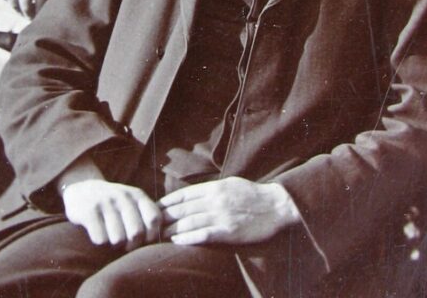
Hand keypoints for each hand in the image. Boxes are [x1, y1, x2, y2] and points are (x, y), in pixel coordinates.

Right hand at [62, 178, 162, 247]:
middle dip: (131, 246)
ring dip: (114, 244)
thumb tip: (161, 240)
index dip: (151, 236)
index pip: (154, 219)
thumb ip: (147, 216)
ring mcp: (106, 202)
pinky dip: (100, 241)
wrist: (81, 190)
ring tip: (110, 236)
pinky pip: (101, 239)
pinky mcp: (89, 211)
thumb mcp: (132, 203)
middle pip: (136, 233)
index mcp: (137, 195)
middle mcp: (123, 196)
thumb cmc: (113, 204)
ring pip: (118, 239)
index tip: (143, 241)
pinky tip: (97, 232)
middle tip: (125, 244)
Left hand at [160, 177, 300, 245]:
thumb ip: (212, 189)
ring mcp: (221, 215)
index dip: (167, 202)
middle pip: (183, 208)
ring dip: (171, 229)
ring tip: (158, 236)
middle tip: (150, 225)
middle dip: (164, 217)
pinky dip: (187, 237)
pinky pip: (203, 234)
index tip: (154, 208)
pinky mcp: (228, 230)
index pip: (184, 194)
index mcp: (215, 187)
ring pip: (189, 221)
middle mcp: (215, 199)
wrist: (276, 206)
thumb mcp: (231, 185)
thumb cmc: (253, 196)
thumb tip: (194, 195)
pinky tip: (177, 241)